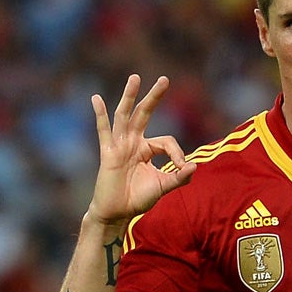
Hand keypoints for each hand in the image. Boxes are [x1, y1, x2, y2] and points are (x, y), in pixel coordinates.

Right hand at [87, 74, 193, 226]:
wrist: (117, 213)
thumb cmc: (138, 199)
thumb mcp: (163, 186)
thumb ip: (179, 177)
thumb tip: (194, 166)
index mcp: (147, 149)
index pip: (166, 141)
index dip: (177, 152)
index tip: (182, 167)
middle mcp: (133, 143)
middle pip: (144, 114)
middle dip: (154, 97)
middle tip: (165, 79)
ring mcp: (120, 146)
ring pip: (125, 116)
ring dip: (130, 97)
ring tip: (135, 78)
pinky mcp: (108, 154)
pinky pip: (103, 131)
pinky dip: (100, 115)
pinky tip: (96, 99)